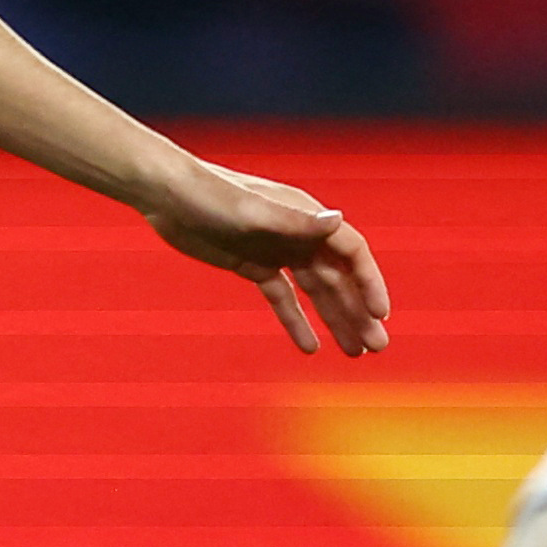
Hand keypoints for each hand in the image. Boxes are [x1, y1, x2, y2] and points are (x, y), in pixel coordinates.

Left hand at [150, 160, 390, 358]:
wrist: (165, 193)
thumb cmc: (209, 195)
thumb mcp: (252, 212)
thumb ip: (295, 222)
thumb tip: (337, 221)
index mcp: (306, 216)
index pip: (351, 254)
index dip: (369, 283)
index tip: (380, 315)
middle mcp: (297, 233)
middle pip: (338, 279)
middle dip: (358, 312)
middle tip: (376, 348)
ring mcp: (275, 250)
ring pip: (315, 292)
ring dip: (336, 320)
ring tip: (354, 353)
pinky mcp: (251, 264)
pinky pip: (282, 298)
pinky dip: (296, 321)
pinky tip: (310, 348)